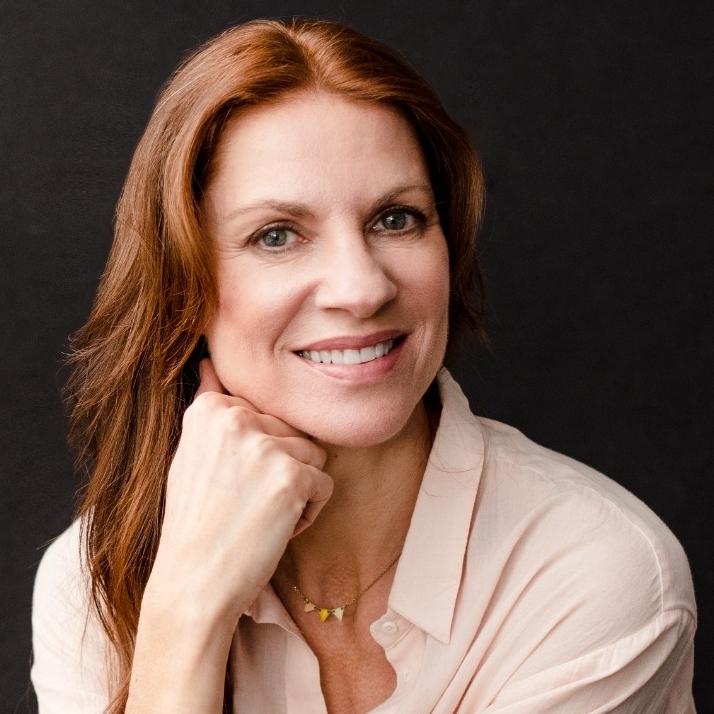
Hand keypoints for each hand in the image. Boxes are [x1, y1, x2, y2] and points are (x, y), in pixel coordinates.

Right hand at [148, 358, 332, 624]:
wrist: (192, 583)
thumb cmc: (195, 523)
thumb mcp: (191, 453)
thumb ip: (209, 405)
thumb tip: (208, 361)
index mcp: (209, 408)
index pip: (267, 417)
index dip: (257, 456)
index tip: (230, 484)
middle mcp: (236, 417)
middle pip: (293, 433)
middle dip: (281, 470)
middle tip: (246, 505)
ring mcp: (264, 446)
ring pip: (313, 457)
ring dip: (297, 490)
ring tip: (260, 515)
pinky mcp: (291, 476)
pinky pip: (325, 485)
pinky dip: (308, 512)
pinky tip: (274, 529)